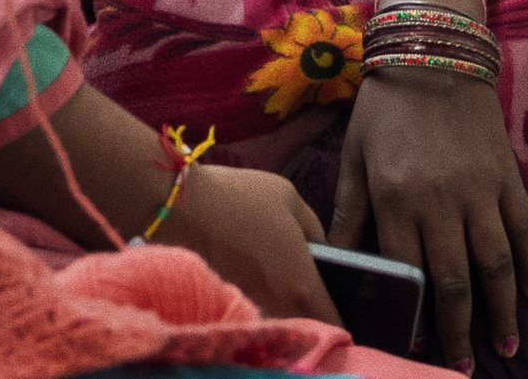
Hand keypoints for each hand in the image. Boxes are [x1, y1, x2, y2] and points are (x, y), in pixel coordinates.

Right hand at [167, 162, 340, 325]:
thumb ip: (313, 229)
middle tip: (317, 294)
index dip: (342, 318)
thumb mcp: (290, 199)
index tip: (345, 307)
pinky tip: (256, 284)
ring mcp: (250, 314)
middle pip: (305, 327)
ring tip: (285, 288)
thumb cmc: (242, 198)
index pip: (333, 322)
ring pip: (278, 324)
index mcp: (300, 285)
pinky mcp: (227, 310)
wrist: (183, 208)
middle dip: (314, 316)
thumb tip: (320, 248)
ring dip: (286, 313)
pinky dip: (260, 307)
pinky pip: (254, 316)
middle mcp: (278, 310)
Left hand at [330, 71, 527, 367]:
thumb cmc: (385, 105)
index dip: (411, 316)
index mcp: (397, 199)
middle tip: (465, 367)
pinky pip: (523, 228)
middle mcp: (441, 201)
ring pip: (495, 263)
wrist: (434, 51)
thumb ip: (348, 212)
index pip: (406, 274)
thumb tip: (333, 261)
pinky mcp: (507, 174)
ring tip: (506, 344)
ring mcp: (480, 189)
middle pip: (454, 280)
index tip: (415, 349)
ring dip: (502, 309)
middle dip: (459, 330)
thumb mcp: (354, 156)